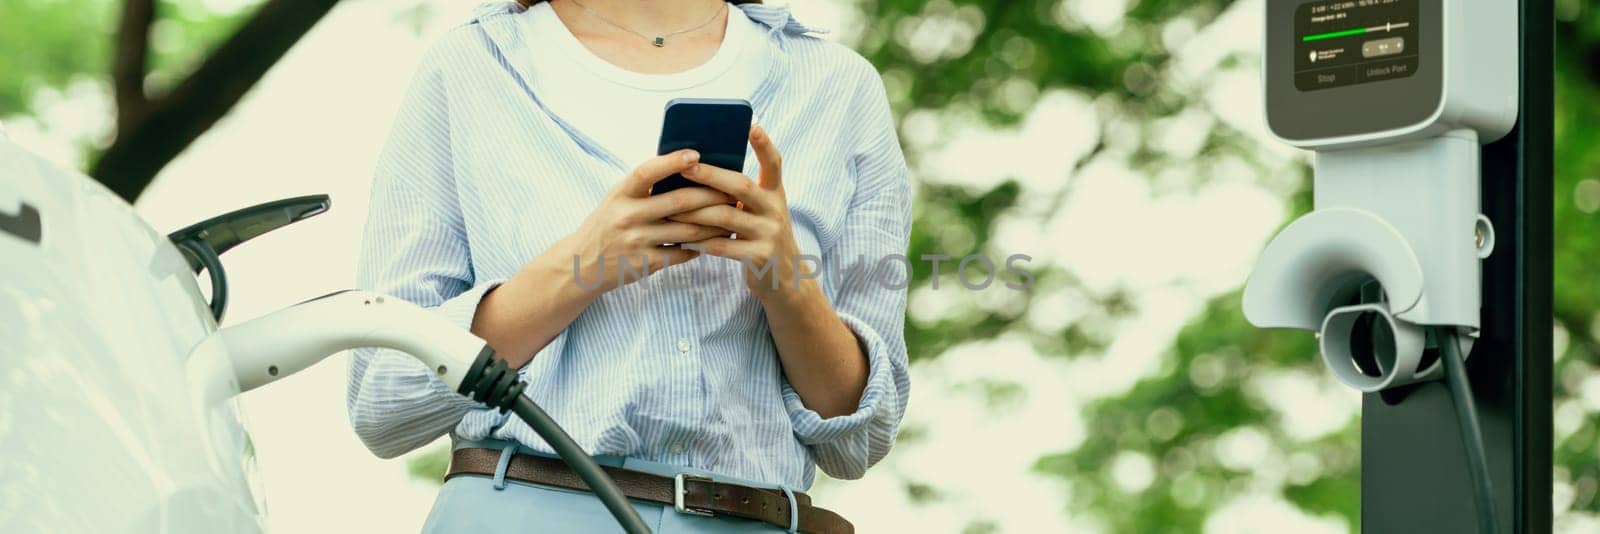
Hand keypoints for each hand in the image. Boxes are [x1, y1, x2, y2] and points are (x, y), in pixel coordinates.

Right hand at [560, 149, 732, 292]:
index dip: (672, 161)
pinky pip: (682, 252)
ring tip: (732, 215)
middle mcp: (628, 216)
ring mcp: (637, 241)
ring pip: (687, 229)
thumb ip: (644, 186)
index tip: (696, 154)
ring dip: (714, 223)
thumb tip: (685, 165)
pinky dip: (701, 246)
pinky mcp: (645, 264)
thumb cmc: (607, 223)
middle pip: (679, 201)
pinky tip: (715, 239)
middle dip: (711, 195)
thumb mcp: (617, 199)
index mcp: (621, 194)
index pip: (647, 171)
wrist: (582, 263)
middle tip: (733, 190)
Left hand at [668, 126, 809, 299]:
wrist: (785, 278)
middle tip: (685, 167)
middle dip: (711, 175)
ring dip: (695, 212)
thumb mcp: (761, 211)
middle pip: (742, 186)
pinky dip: (701, 242)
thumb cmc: (761, 236)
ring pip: (726, 216)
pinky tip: (683, 240)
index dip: (764, 145)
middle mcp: (775, 210)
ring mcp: (769, 234)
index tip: (752, 126)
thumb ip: (742, 194)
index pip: (774, 163)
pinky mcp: (760, 257)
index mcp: (775, 194)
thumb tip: (700, 171)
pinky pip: (724, 246)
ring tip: (671, 209)